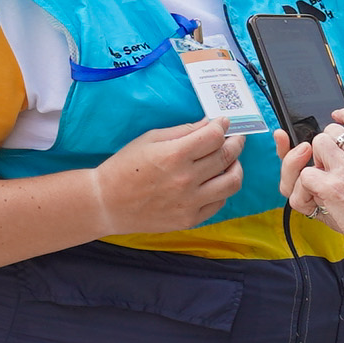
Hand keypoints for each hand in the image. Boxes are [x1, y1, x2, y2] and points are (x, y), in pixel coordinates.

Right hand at [90, 115, 246, 234]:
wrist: (107, 204)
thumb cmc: (124, 167)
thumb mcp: (150, 139)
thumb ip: (183, 131)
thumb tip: (209, 124)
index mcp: (174, 155)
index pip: (214, 136)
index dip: (222, 126)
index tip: (224, 123)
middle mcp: (186, 179)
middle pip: (226, 156)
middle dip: (235, 142)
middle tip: (235, 138)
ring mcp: (190, 202)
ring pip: (231, 182)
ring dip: (236, 167)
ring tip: (232, 161)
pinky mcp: (189, 219)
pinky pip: (220, 203)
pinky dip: (223, 189)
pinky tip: (216, 181)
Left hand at [279, 107, 343, 249]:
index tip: (339, 115)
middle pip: (331, 132)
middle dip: (324, 146)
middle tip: (326, 165)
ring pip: (316, 146)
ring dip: (313, 162)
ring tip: (320, 180)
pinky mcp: (331, 188)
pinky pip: (305, 175)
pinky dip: (305, 188)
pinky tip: (315, 198)